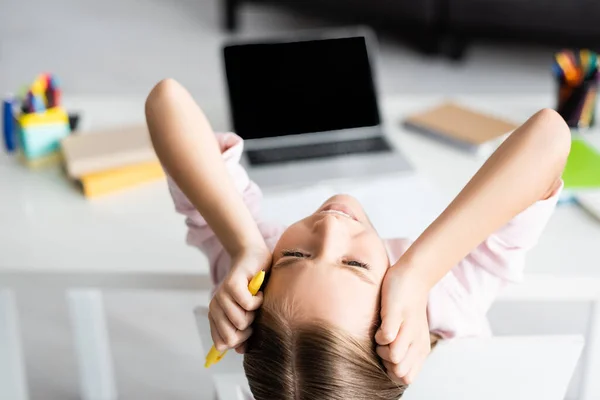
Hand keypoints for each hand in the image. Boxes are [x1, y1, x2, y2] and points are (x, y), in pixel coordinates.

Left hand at [208, 246, 271, 353]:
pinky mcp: (232, 285)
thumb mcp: (249, 314)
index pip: (222, 344)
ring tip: (255, 300)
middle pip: (231, 337)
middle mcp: (215, 308)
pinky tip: (258, 292)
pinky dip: (259, 301)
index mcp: (215, 317)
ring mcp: (221, 296)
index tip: (248, 327)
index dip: (239, 340)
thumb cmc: (253, 288)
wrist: (253, 258)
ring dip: (255, 313)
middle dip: (248, 330)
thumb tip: (240, 350)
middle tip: (252, 313)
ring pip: (241, 322)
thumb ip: (244, 333)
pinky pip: (248, 305)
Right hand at [375, 264, 431, 384]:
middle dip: (386, 362)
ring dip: (381, 348)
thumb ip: (404, 353)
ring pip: (394, 358)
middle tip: (385, 344)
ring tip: (383, 333)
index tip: (389, 354)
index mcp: (421, 349)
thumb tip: (391, 370)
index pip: (407, 378)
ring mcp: (408, 328)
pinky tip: (381, 323)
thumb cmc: (407, 309)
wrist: (413, 278)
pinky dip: (379, 334)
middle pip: (400, 372)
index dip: (393, 371)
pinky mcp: (396, 314)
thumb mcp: (411, 335)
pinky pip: (386, 337)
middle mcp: (417, 341)